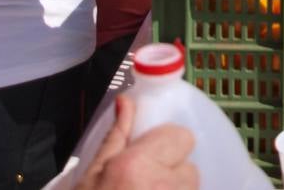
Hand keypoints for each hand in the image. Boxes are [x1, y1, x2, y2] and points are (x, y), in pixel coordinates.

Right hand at [77, 96, 197, 189]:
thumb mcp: (92, 175)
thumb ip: (115, 136)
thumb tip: (126, 101)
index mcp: (138, 165)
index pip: (182, 137)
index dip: (168, 143)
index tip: (152, 152)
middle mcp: (165, 185)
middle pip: (189, 166)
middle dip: (172, 171)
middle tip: (146, 182)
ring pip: (191, 186)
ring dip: (175, 189)